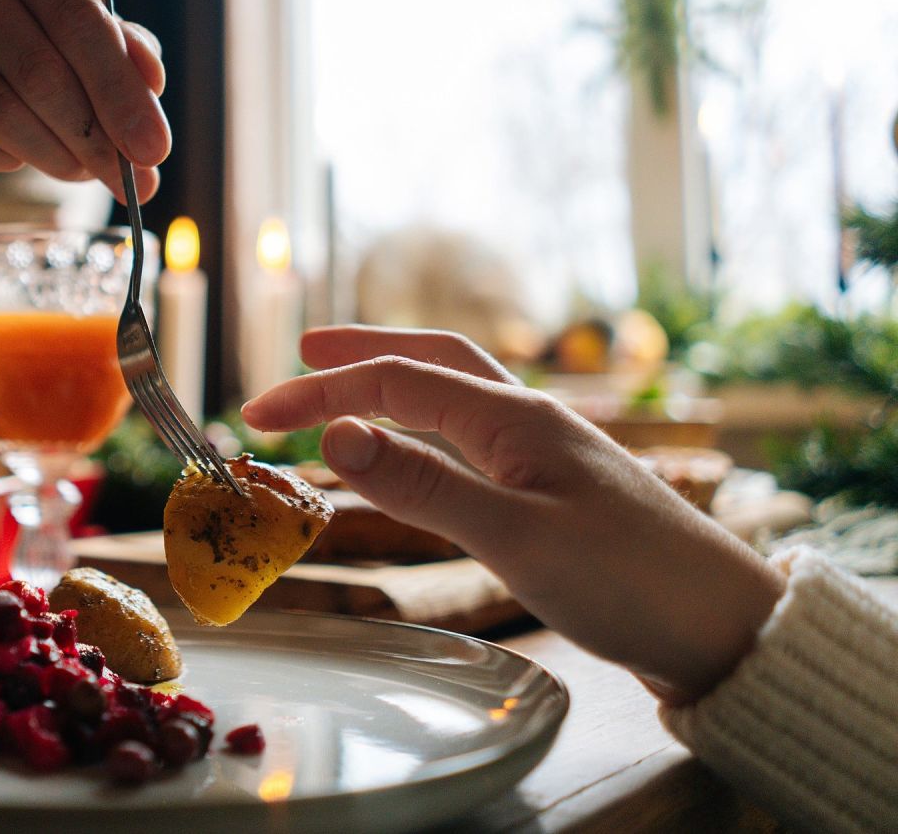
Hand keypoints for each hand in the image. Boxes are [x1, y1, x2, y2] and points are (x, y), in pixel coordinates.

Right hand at [0, 0, 168, 201]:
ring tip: (80, 171)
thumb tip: (152, 90)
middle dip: (92, 138)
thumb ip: (123, 50)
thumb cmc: (28, 22)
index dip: (121, 95)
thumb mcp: (80, 19)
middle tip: (126, 180)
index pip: (80, 24)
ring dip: (50, 155)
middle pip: (38, 72)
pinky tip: (21, 157)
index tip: (155, 151)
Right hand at [241, 325, 785, 704]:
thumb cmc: (625, 580)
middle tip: (300, 354)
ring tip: (346, 395)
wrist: (721, 627)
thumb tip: (333, 433)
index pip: (397, 381)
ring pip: (456, 394)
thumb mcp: (512, 535)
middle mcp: (529, 418)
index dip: (322, 392)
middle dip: (362, 353)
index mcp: (514, 417)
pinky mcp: (555, 488)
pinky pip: (474, 437)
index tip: (258, 415)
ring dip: (395, 384)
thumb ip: (422, 484)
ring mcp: (545, 451)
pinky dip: (427, 431)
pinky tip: (421, 453)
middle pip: (432, 360)